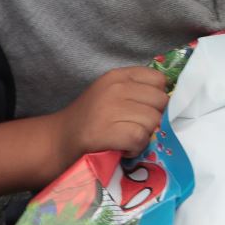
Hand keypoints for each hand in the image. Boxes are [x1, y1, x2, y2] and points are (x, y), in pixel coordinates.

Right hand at [44, 67, 170, 180]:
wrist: (56, 141)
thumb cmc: (88, 120)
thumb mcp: (110, 94)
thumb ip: (136, 92)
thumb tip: (168, 102)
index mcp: (117, 76)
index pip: (158, 80)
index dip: (156, 99)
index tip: (144, 111)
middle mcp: (115, 88)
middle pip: (160, 102)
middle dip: (153, 120)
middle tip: (135, 129)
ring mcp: (109, 109)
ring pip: (153, 121)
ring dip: (144, 136)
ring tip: (126, 140)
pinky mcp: (105, 131)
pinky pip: (140, 138)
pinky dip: (135, 148)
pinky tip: (123, 149)